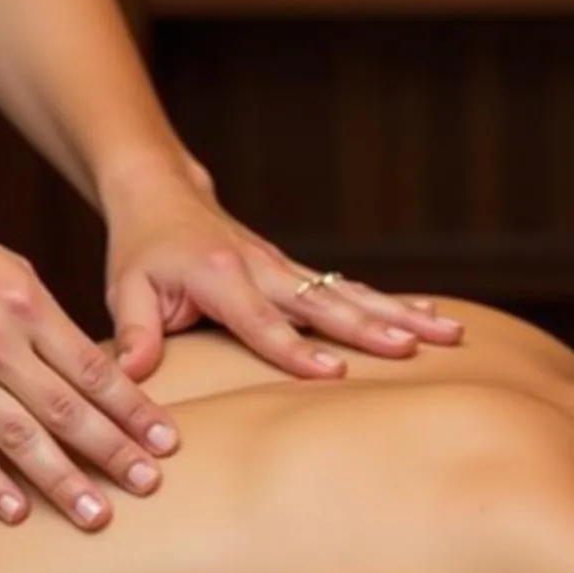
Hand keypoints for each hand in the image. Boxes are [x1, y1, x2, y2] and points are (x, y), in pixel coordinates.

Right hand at [0, 194, 178, 529]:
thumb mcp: (15, 273)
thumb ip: (54, 325)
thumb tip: (96, 375)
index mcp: (29, 308)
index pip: (95, 371)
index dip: (134, 409)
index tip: (165, 440)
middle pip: (66, 409)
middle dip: (113, 450)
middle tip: (149, 483)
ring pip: (20, 437)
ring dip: (62, 479)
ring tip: (96, 513)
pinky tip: (18, 511)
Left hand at [105, 172, 462, 381]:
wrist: (162, 193)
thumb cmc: (142, 248)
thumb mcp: (125, 289)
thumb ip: (134, 333)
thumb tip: (132, 379)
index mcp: (221, 276)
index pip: (263, 321)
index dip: (296, 350)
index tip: (333, 373)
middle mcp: (263, 268)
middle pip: (325, 302)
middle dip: (372, 327)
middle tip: (415, 349)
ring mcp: (286, 267)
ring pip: (351, 292)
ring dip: (400, 313)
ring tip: (448, 332)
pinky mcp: (297, 270)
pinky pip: (350, 287)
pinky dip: (391, 301)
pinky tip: (430, 314)